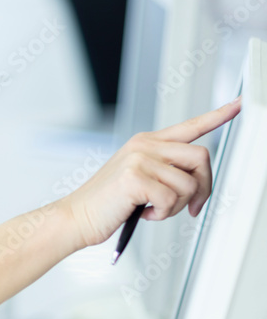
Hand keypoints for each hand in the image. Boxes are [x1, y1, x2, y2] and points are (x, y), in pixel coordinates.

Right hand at [62, 97, 240, 248]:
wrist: (79, 215)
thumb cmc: (110, 201)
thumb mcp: (140, 178)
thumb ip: (166, 171)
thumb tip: (197, 183)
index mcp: (146, 142)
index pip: (190, 125)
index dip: (218, 115)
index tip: (239, 103)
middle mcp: (144, 145)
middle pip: (201, 157)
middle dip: (204, 187)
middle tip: (191, 206)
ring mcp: (139, 159)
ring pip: (189, 184)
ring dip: (177, 206)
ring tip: (154, 208)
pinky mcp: (135, 177)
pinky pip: (171, 200)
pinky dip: (162, 214)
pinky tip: (144, 212)